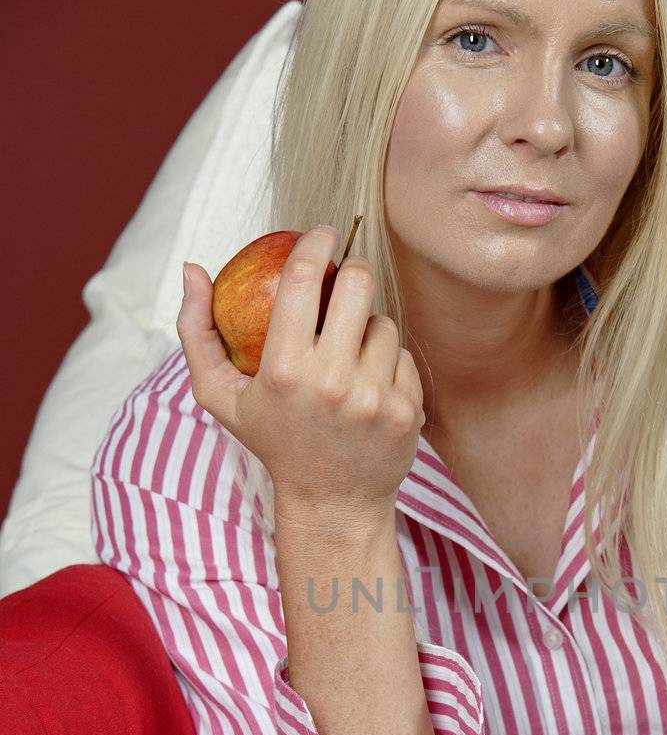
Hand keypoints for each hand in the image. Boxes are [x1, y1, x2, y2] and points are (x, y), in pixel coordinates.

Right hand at [176, 225, 424, 522]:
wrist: (333, 502)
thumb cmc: (273, 441)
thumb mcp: (220, 397)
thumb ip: (197, 333)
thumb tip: (192, 269)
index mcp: (283, 371)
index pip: (302, 280)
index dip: (315, 243)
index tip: (323, 232)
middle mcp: (331, 382)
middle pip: (357, 285)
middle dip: (352, 268)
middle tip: (345, 273)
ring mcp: (374, 397)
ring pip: (383, 323)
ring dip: (367, 325)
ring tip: (349, 352)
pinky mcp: (407, 410)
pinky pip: (403, 356)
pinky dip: (387, 361)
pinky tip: (369, 385)